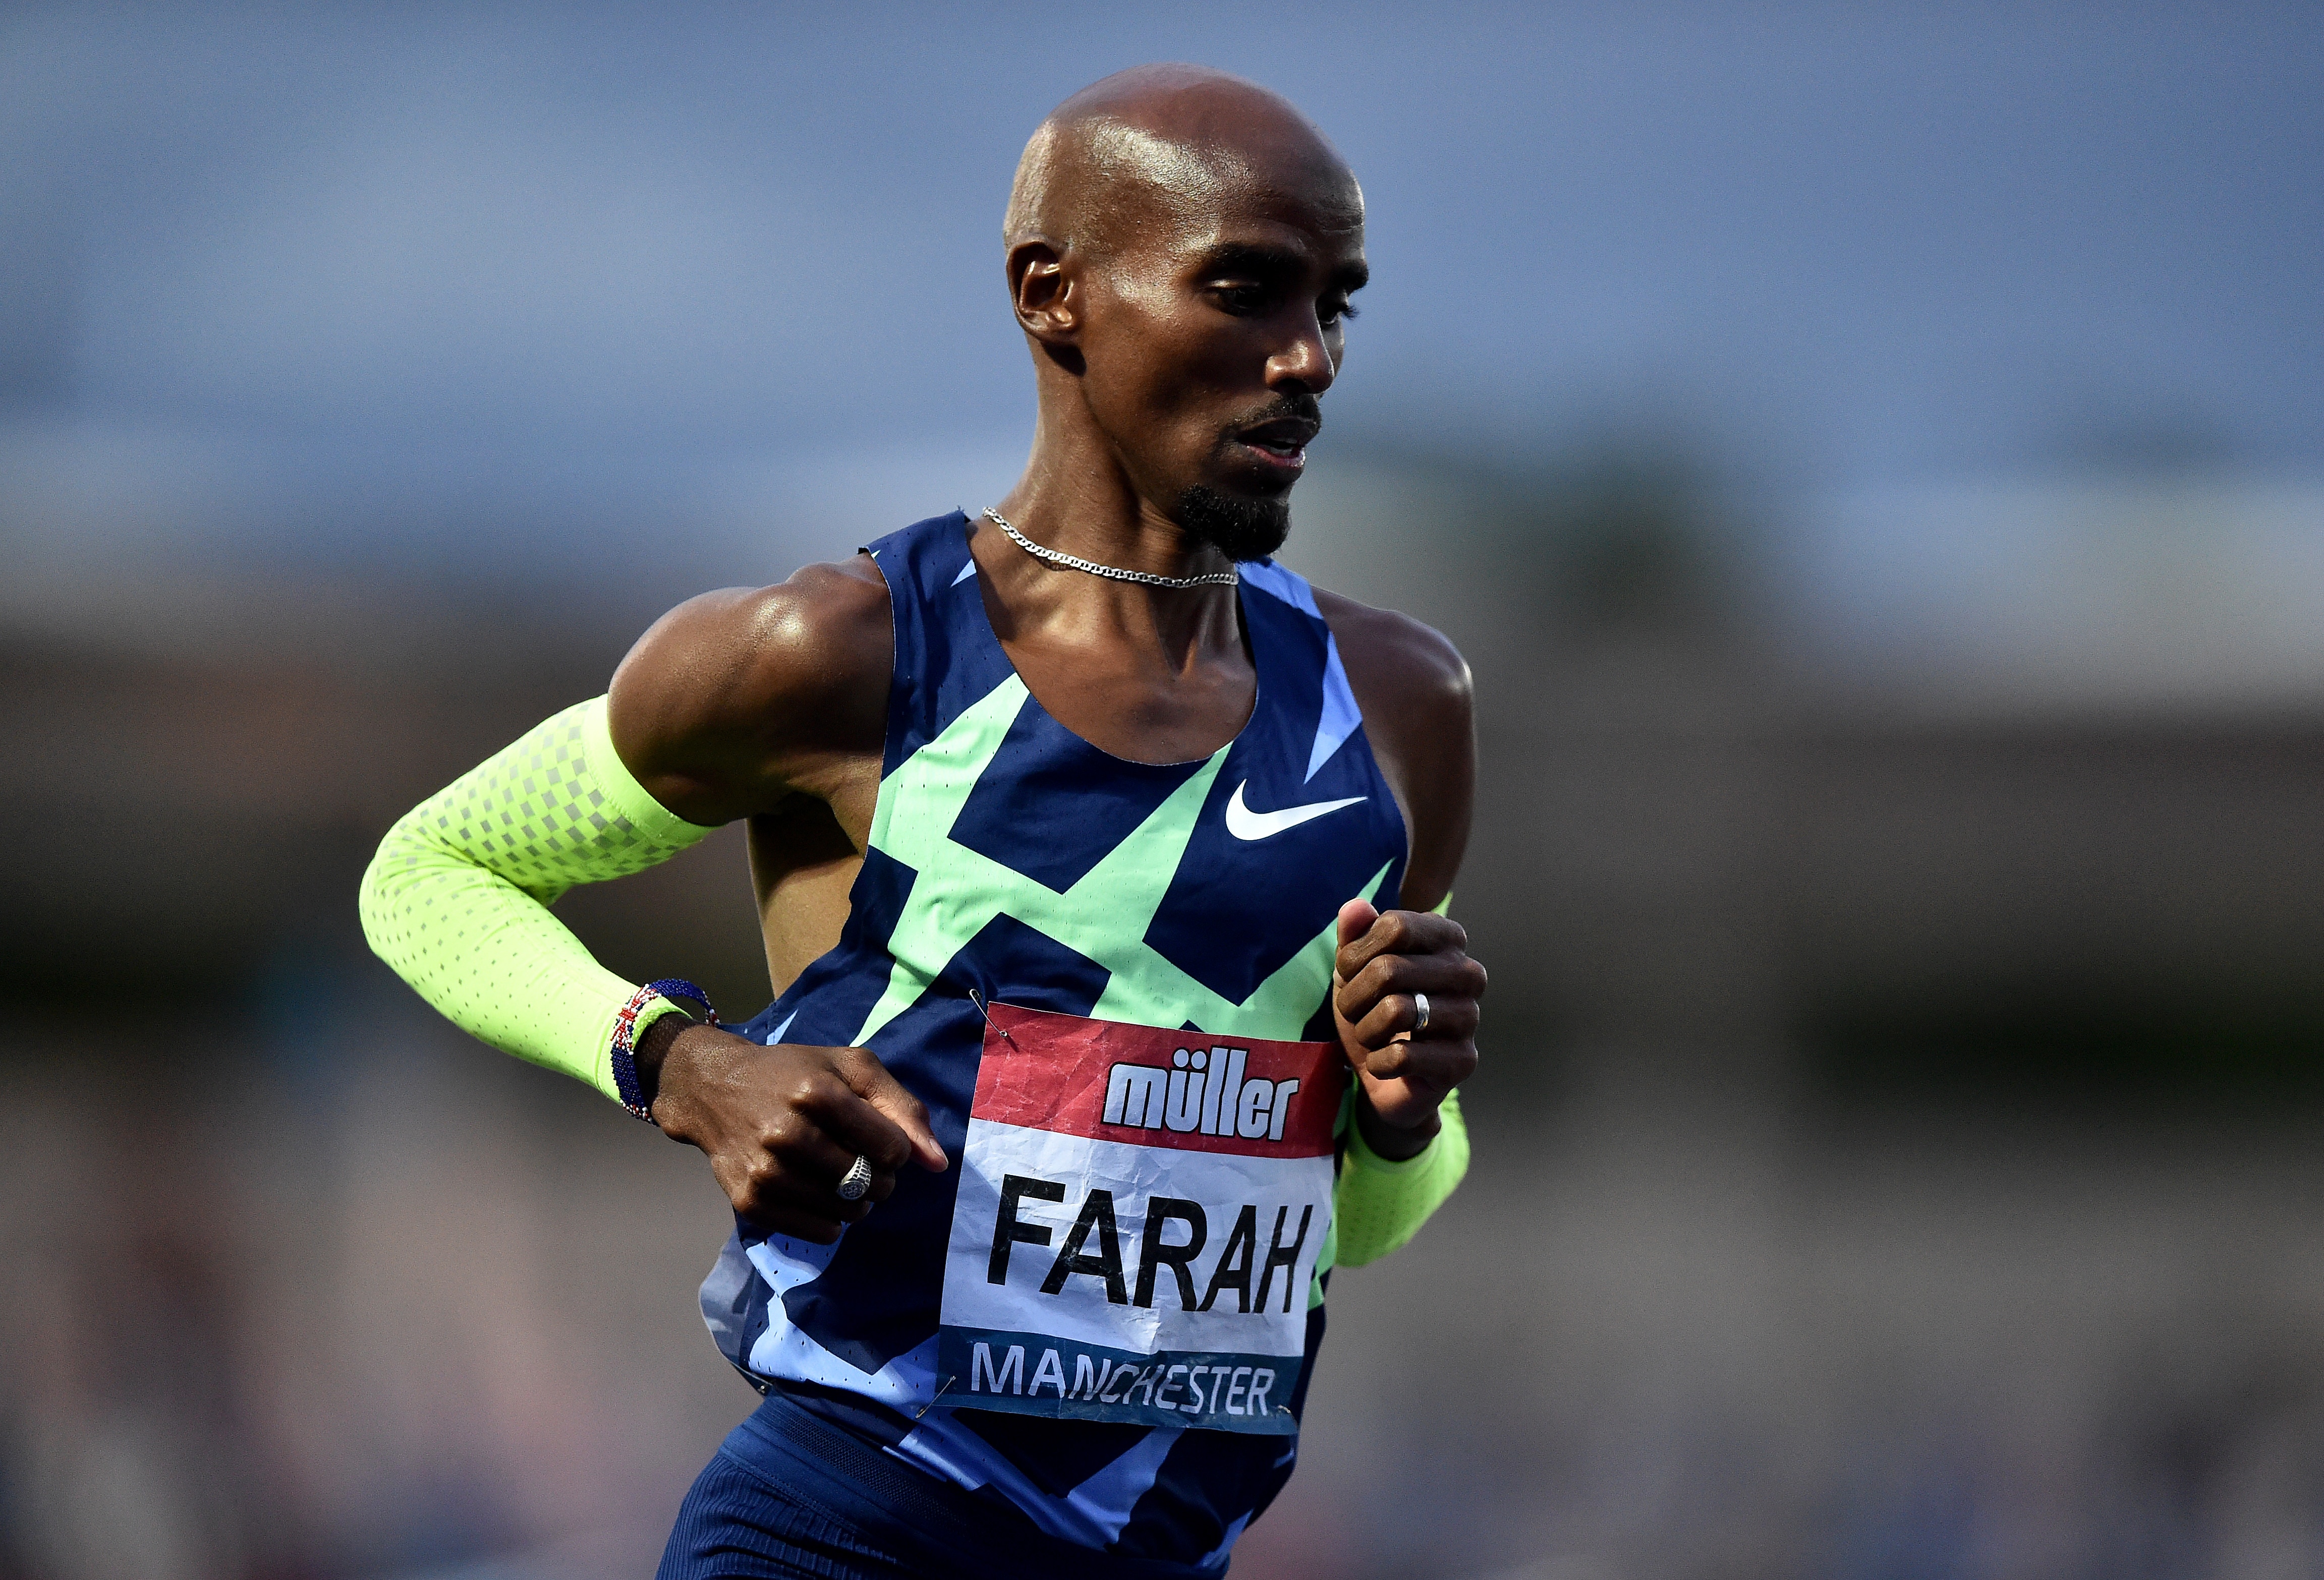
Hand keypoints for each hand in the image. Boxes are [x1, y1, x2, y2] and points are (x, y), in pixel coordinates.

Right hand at [644, 1023, 948, 1241]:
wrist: (714, 1089)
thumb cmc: (794, 1073)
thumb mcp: (851, 1068)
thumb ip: (902, 1108)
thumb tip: (937, 1163)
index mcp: (816, 1092)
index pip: (892, 1149)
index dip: (898, 1149)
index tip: (881, 1140)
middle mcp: (786, 1133)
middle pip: (870, 1183)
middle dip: (881, 1178)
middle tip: (864, 1162)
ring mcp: (765, 1171)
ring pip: (847, 1211)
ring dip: (858, 1202)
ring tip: (843, 1177)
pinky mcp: (749, 1202)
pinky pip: (819, 1232)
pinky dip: (832, 1220)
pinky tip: (820, 1194)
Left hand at [1331, 900, 1484, 1158]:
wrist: (1385, 1076)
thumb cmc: (1372, 1009)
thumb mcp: (1354, 969)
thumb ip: (1354, 934)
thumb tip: (1355, 907)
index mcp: (1446, 938)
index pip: (1394, 926)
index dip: (1354, 954)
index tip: (1349, 975)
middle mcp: (1468, 973)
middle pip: (1389, 970)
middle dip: (1353, 996)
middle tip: (1353, 1011)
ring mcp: (1470, 1017)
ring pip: (1396, 1011)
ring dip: (1365, 1029)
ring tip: (1370, 1035)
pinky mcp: (1462, 1060)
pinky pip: (1402, 1055)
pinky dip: (1378, 1062)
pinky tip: (1384, 1062)